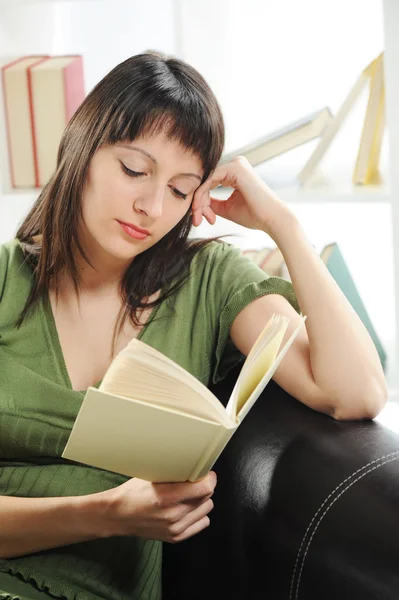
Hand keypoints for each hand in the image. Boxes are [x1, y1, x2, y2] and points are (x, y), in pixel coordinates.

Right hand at [99, 471, 216, 542]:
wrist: (118, 516)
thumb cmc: (132, 492)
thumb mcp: (151, 475)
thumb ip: (173, 473)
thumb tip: (192, 463)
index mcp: (167, 497)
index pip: (204, 488)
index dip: (209, 478)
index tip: (206, 472)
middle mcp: (174, 515)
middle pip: (207, 498)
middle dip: (204, 487)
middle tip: (195, 481)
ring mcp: (175, 528)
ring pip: (206, 510)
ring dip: (201, 501)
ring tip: (189, 495)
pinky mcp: (176, 537)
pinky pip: (202, 523)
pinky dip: (198, 514)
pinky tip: (187, 508)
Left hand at [191, 156, 294, 237]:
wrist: (272, 219)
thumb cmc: (253, 215)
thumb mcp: (226, 207)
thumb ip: (212, 202)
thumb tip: (197, 200)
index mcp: (234, 172)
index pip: (209, 183)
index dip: (200, 201)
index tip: (198, 219)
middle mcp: (235, 164)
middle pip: (206, 181)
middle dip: (198, 202)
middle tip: (196, 220)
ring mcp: (236, 164)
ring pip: (206, 180)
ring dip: (198, 201)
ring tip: (199, 218)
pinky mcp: (235, 167)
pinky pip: (209, 179)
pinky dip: (202, 195)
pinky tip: (200, 208)